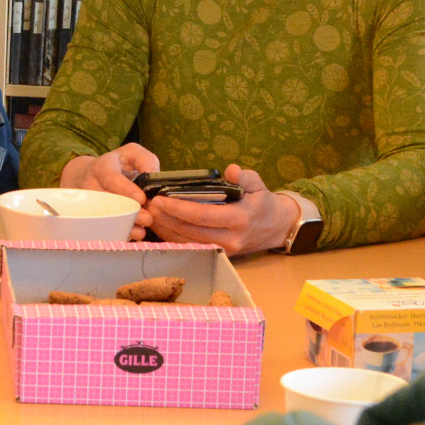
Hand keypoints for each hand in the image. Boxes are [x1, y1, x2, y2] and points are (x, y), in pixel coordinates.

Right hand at [58, 143, 159, 236]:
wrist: (91, 175)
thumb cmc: (118, 165)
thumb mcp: (132, 153)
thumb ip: (146, 161)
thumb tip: (155, 176)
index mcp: (102, 168)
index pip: (110, 178)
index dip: (125, 189)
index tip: (142, 199)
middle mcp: (91, 186)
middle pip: (106, 201)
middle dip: (128, 212)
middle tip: (148, 218)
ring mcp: (89, 203)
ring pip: (104, 217)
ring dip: (125, 225)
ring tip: (143, 229)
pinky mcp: (92, 216)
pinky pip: (103, 228)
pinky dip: (120, 233)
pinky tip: (135, 234)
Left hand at [145, 164, 300, 255]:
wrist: (275, 227)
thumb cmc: (262, 202)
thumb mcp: (258, 184)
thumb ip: (245, 177)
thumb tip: (230, 169)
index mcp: (239, 220)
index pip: (202, 216)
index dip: (178, 208)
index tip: (159, 199)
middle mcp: (230, 240)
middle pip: (190, 232)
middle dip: (166, 219)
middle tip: (148, 206)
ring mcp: (224, 251)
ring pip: (188, 243)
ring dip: (166, 230)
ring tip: (150, 214)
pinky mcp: (218, 255)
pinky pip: (192, 247)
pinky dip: (174, 237)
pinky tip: (161, 226)